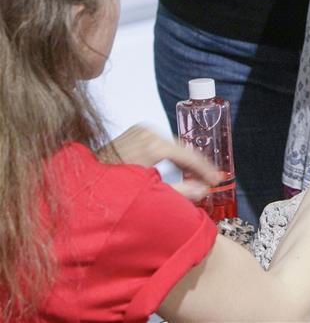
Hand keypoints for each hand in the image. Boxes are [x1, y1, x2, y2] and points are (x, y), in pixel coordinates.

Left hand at [98, 125, 219, 200]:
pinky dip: (171, 156)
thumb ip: (180, 193)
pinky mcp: (134, 133)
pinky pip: (160, 143)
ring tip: (196, 178)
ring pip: (171, 145)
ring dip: (183, 161)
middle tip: (210, 181)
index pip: (188, 155)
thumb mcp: (148, 194)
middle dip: (196, 166)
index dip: (205, 169)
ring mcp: (139, 130)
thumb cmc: (108, 191)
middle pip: (181, 148)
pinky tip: (178, 169)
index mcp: (151, 144)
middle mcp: (146, 132)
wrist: (77, 183)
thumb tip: (205, 190)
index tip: (218, 180)